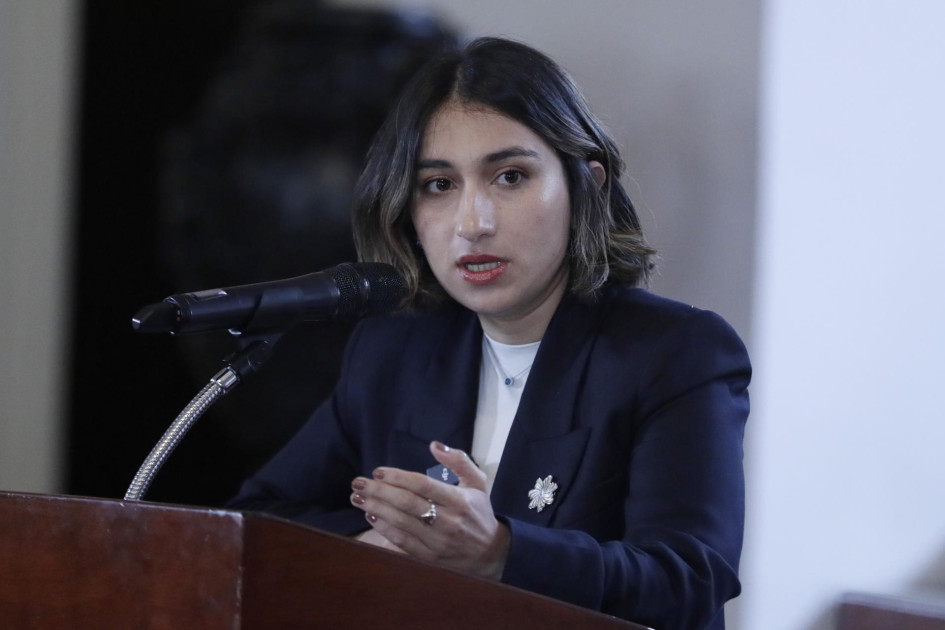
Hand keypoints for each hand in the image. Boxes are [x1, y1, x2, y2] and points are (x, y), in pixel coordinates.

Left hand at [349, 441, 509, 579]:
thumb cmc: (480, 513)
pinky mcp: (429, 557)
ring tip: (357, 498)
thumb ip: (458, 461)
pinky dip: (384, 528)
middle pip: (407, 503)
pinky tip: (371, 516)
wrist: (490, 554)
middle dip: (379, 492)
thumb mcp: (478, 482)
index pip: (422, 485)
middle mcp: (447, 521)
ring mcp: (437, 541)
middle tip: (358, 483)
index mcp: (458, 500)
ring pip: (401, 523)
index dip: (398, 477)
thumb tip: (434, 445)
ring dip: (376, 508)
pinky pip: (402, 541)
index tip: (378, 471)